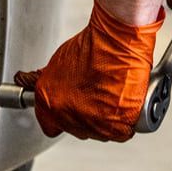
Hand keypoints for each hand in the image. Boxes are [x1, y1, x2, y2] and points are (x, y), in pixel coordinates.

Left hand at [14, 0, 163, 140]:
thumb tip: (45, 86)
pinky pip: (121, 131)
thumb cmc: (94, 44)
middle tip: (97, 95)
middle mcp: (68, 116)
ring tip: (113, 94)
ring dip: (107, 118)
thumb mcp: (60, 61)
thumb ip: (51, 82)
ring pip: (100, 132)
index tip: (69, 109)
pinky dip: (126, 120)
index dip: (61, 116)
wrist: (117, 39)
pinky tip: (126, 101)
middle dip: (87, 115)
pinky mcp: (117, 126)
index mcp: (49, 101)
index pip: (49, 124)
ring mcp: (93, 124)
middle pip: (77, 129)